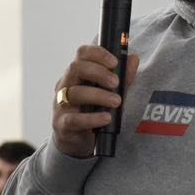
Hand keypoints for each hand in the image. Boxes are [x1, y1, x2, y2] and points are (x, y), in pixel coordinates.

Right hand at [52, 45, 140, 159]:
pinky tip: (106, 118)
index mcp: (76, 74)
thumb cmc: (92, 111)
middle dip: (98, 72)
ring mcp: (61, 104)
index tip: (115, 62)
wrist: (77, 141)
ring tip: (117, 101)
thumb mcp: (109, 92)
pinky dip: (92, 118)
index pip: (82, 54)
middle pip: (76, 68)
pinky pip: (74, 119)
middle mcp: (65, 85)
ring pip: (75, 93)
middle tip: (116, 83)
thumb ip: (122, 77)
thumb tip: (133, 59)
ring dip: (99, 95)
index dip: (98, 53)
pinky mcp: (62, 124)